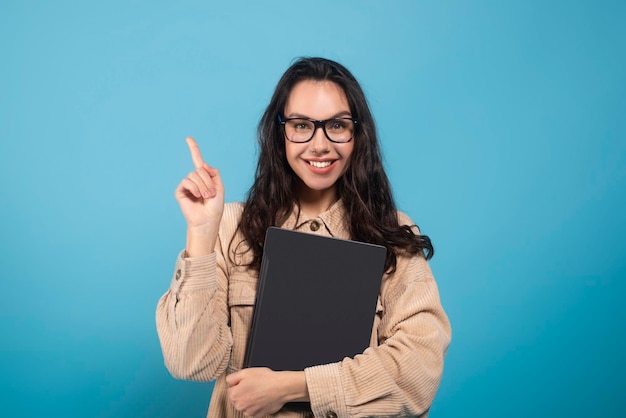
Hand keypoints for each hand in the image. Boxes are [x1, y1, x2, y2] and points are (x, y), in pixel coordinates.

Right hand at [174, 137, 223, 255]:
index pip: (198, 161)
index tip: (188, 138)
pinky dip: (194, 188)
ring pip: (194, 175)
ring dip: (203, 186)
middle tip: (210, 194)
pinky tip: (197, 197)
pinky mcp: (180, 190)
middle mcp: (195, 179)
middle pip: (200, 169)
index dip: (194, 149)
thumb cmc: (214, 207)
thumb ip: (214, 173)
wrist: (207, 220)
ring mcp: (187, 184)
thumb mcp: (220, 188)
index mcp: (204, 177)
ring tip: (205, 197)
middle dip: (208, 181)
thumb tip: (203, 164)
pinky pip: (187, 181)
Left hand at [226, 368, 308, 417]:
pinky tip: (262, 397)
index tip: (246, 381)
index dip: (238, 384)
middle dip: (243, 392)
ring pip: (245, 404)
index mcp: (235, 395)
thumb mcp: (246, 372)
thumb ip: (232, 378)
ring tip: (259, 391)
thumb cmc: (265, 379)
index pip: (230, 389)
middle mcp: (240, 405)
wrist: (281, 387)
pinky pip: (253, 409)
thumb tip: (229, 382)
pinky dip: (256, 405)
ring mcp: (249, 411)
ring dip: (249, 399)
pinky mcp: (258, 415)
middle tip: (253, 385)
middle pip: (237, 398)